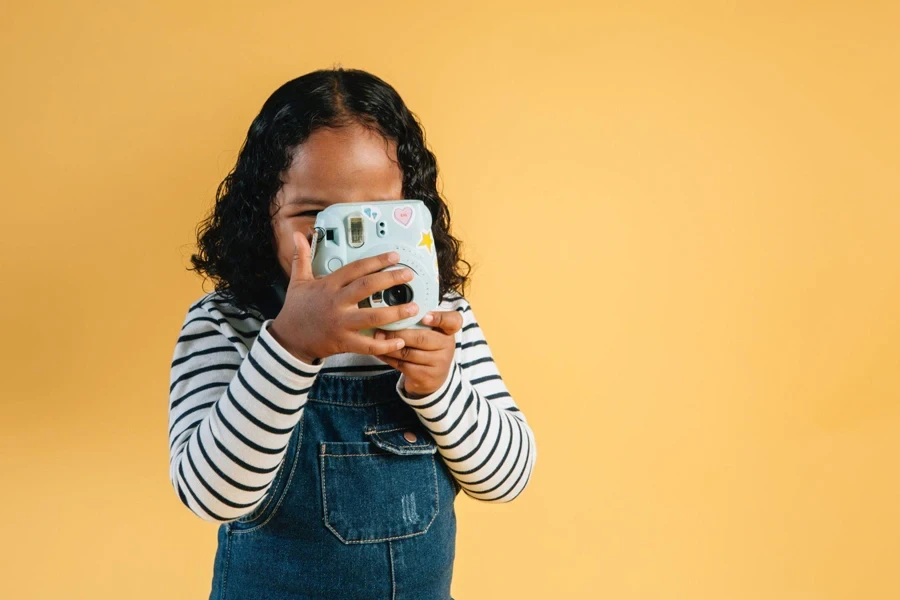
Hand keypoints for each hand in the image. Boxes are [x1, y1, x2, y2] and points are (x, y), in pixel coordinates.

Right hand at [268, 230, 418, 362]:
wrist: (287, 339)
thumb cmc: (296, 310)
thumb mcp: (297, 281)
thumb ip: (301, 257)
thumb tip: (298, 235)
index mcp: (328, 286)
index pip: (355, 269)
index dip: (376, 261)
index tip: (394, 256)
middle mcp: (336, 303)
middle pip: (367, 287)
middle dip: (390, 280)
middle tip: (409, 275)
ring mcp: (340, 323)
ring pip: (372, 317)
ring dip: (395, 312)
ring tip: (414, 307)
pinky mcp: (343, 342)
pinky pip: (368, 345)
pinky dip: (385, 344)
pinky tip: (400, 340)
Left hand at [374, 310, 462, 396]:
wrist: (434, 378)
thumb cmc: (428, 348)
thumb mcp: (430, 333)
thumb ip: (418, 321)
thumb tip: (393, 311)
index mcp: (449, 331)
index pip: (453, 321)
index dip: (439, 318)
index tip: (425, 317)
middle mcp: (447, 347)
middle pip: (421, 338)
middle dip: (398, 333)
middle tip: (382, 329)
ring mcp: (438, 363)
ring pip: (409, 353)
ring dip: (389, 346)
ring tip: (377, 339)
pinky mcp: (427, 377)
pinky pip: (404, 366)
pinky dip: (389, 358)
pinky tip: (381, 352)